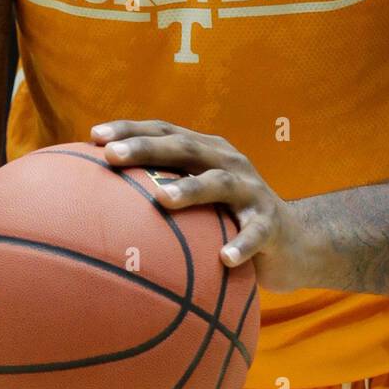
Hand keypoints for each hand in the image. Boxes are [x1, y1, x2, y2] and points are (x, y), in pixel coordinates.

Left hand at [90, 119, 322, 291]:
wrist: (295, 242)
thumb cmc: (230, 221)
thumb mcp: (198, 201)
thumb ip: (161, 193)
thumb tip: (98, 206)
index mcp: (207, 152)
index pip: (165, 132)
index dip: (131, 130)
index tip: (93, 136)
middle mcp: (228, 163)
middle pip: (185, 148)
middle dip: (147, 148)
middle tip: (112, 155)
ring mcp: (251, 191)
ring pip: (218, 183)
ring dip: (191, 189)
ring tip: (162, 200)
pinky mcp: (270, 223)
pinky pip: (255, 233)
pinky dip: (240, 244)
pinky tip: (224, 258)